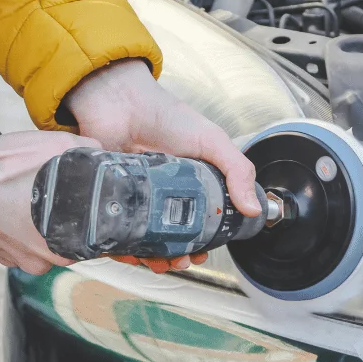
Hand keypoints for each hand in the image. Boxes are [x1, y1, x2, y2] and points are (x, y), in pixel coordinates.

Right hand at [0, 130, 100, 273]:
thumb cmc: (0, 167)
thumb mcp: (53, 146)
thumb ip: (85, 150)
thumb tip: (103, 152)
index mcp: (59, 246)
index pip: (91, 240)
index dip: (93, 216)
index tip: (89, 199)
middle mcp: (37, 262)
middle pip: (65, 240)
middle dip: (65, 216)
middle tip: (58, 190)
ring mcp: (12, 259)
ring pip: (39, 240)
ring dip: (38, 220)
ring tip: (30, 193)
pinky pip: (15, 238)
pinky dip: (16, 222)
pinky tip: (11, 200)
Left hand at [65, 59, 260, 273]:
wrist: (121, 100)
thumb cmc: (165, 115)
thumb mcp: (211, 140)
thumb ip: (236, 170)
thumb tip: (253, 208)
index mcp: (187, 185)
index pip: (197, 222)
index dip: (202, 242)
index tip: (203, 254)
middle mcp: (160, 195)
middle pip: (168, 237)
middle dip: (176, 256)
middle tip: (181, 262)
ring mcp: (134, 198)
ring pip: (141, 239)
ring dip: (151, 257)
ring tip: (158, 262)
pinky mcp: (109, 199)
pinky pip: (114, 230)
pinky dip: (122, 247)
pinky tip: (131, 253)